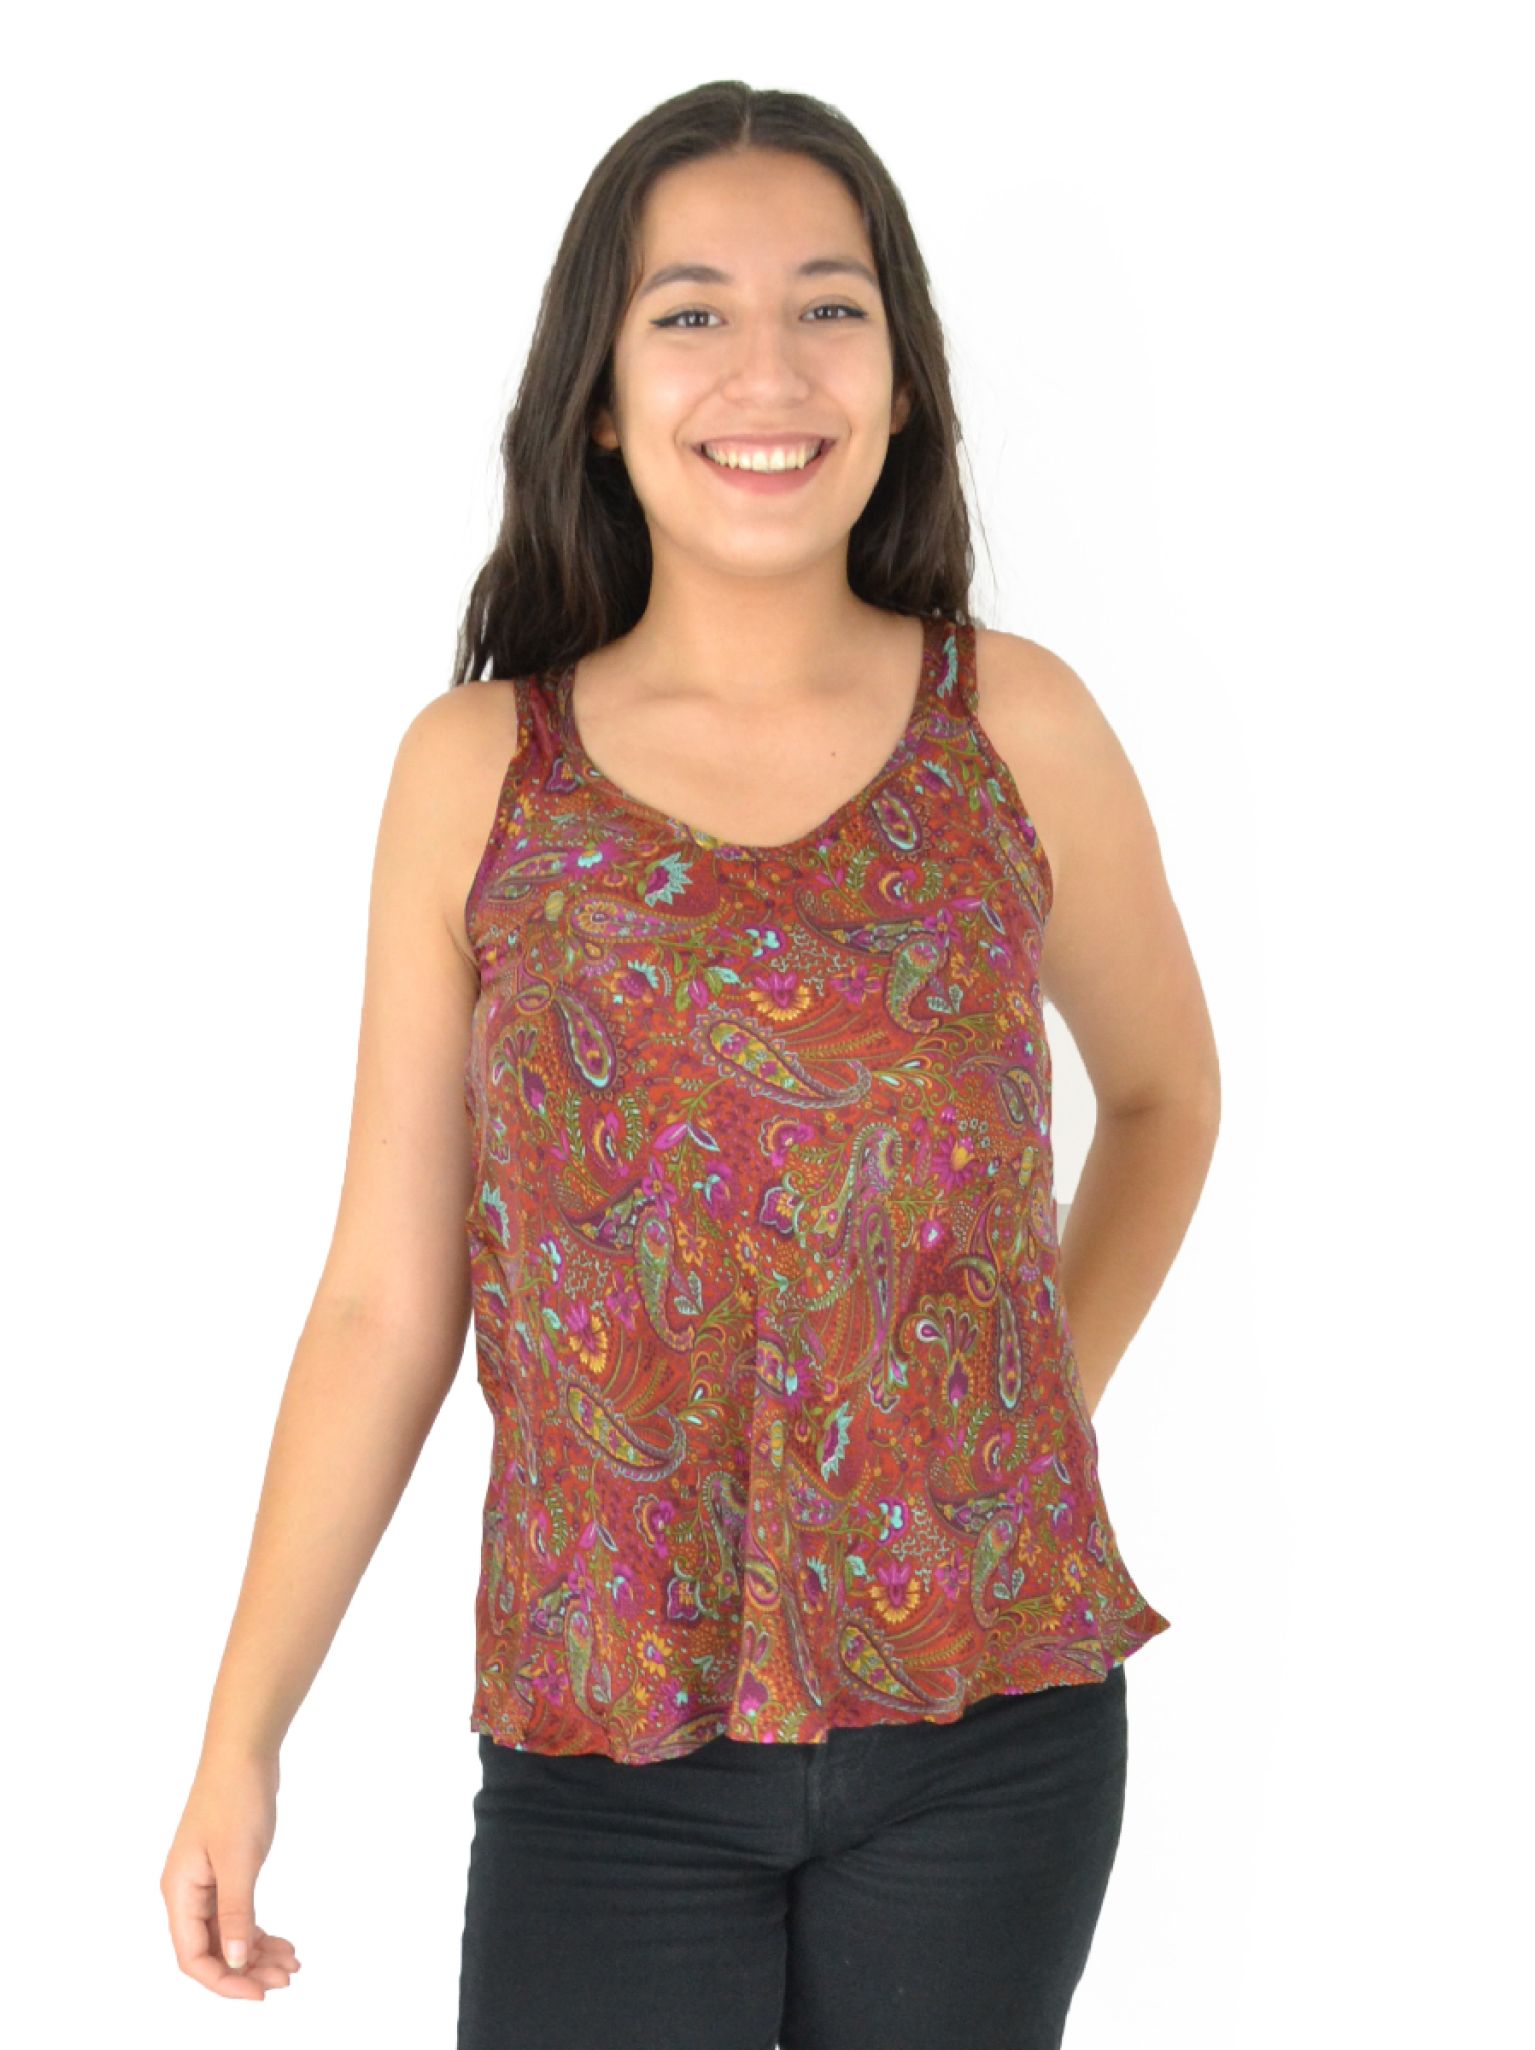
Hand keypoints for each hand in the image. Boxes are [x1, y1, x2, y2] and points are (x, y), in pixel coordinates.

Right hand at [160, 1750, 301, 2000]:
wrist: (244, 1751)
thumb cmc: (235, 1798)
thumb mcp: (238, 1860)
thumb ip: (236, 1913)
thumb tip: (236, 1962)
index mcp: (180, 1892)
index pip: (192, 1957)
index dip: (224, 1981)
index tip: (260, 1992)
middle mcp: (188, 1891)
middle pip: (211, 1950)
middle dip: (247, 1970)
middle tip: (286, 1979)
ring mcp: (206, 1881)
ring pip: (228, 1934)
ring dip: (257, 1953)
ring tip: (292, 1963)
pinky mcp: (225, 1870)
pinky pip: (238, 1914)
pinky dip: (259, 1930)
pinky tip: (283, 1941)